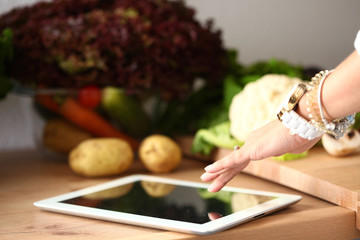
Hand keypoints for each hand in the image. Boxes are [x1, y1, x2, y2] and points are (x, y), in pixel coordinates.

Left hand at [200, 120, 319, 191]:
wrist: (303, 123)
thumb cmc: (302, 132)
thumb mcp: (292, 145)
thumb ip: (286, 148)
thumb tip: (287, 148)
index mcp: (261, 142)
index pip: (243, 158)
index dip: (233, 167)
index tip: (227, 172)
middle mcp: (253, 142)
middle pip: (234, 162)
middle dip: (221, 173)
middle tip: (208, 179)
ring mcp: (251, 146)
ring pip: (230, 163)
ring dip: (218, 174)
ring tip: (205, 180)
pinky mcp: (251, 150)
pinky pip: (232, 161)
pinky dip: (220, 166)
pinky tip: (209, 171)